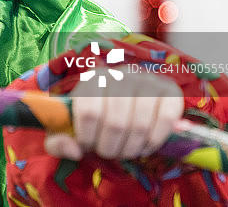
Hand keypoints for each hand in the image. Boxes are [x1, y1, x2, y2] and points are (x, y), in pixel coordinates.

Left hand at [44, 69, 183, 160]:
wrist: (125, 104)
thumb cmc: (93, 120)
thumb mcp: (67, 129)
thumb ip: (57, 141)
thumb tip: (74, 150)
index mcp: (93, 78)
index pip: (89, 111)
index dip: (87, 137)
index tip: (87, 145)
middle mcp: (121, 74)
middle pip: (115, 122)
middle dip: (109, 147)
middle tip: (108, 152)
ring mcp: (148, 81)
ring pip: (139, 124)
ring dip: (130, 148)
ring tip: (124, 151)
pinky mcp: (170, 92)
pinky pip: (165, 120)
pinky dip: (153, 141)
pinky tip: (144, 146)